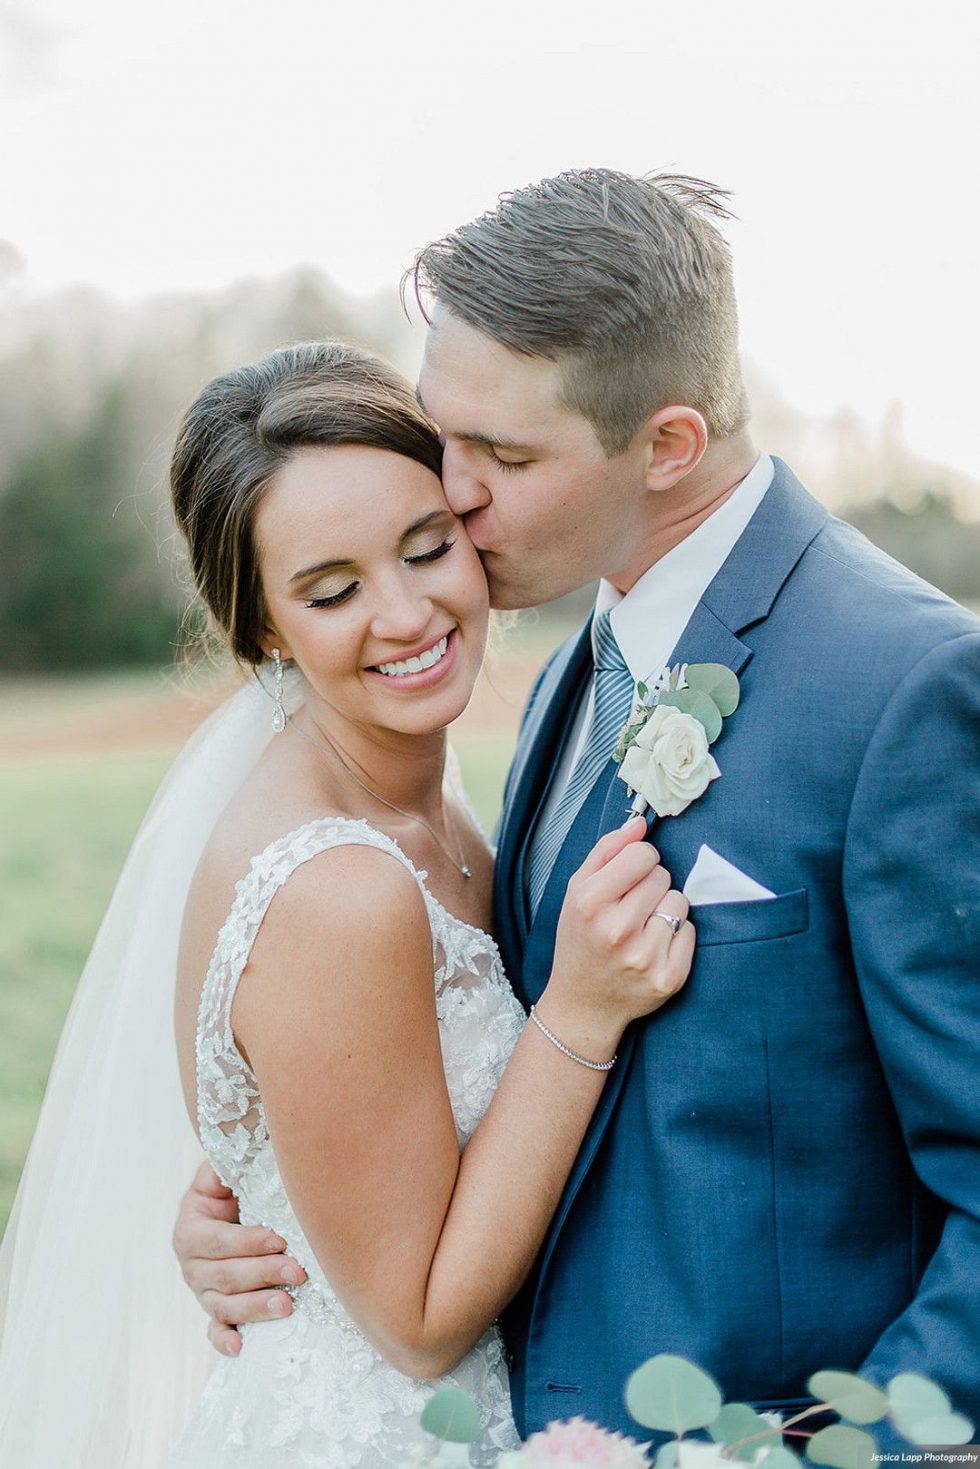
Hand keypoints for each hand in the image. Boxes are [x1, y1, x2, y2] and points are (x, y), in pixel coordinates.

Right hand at [172, 1159, 307, 1355]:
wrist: (236, 1208)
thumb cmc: (238, 1187)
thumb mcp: (226, 1173)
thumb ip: (226, 1166)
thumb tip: (233, 1150)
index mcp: (190, 1228)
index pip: (215, 1241)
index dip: (246, 1242)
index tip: (280, 1240)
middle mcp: (191, 1264)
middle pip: (222, 1276)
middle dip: (261, 1275)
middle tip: (298, 1272)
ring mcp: (202, 1291)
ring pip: (222, 1306)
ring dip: (254, 1309)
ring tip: (287, 1306)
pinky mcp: (215, 1311)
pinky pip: (216, 1331)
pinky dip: (225, 1341)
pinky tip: (242, 1348)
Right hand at [544, 817, 692, 1052]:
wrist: (583, 1004)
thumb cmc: (579, 941)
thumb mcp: (576, 891)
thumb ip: (606, 851)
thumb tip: (640, 823)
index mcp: (590, 903)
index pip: (642, 855)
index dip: (639, 860)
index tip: (630, 875)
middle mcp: (617, 930)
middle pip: (662, 876)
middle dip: (650, 885)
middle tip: (631, 907)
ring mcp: (645, 957)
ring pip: (679, 902)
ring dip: (665, 909)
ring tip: (642, 927)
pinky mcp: (669, 978)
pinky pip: (690, 931)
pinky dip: (676, 935)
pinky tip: (653, 947)